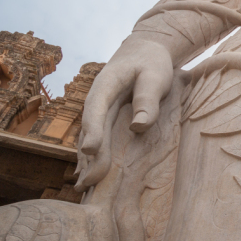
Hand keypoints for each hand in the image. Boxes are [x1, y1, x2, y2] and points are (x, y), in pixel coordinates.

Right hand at [76, 37, 173, 188]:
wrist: (145, 51)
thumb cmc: (152, 62)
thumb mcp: (155, 75)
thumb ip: (147, 98)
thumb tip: (138, 127)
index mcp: (106, 84)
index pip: (96, 108)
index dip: (93, 130)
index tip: (91, 150)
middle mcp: (97, 99)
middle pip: (91, 129)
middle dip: (89, 157)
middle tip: (89, 183)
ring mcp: (99, 109)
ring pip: (90, 137)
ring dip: (87, 162)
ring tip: (85, 188)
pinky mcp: (105, 118)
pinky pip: (98, 139)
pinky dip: (93, 158)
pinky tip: (90, 177)